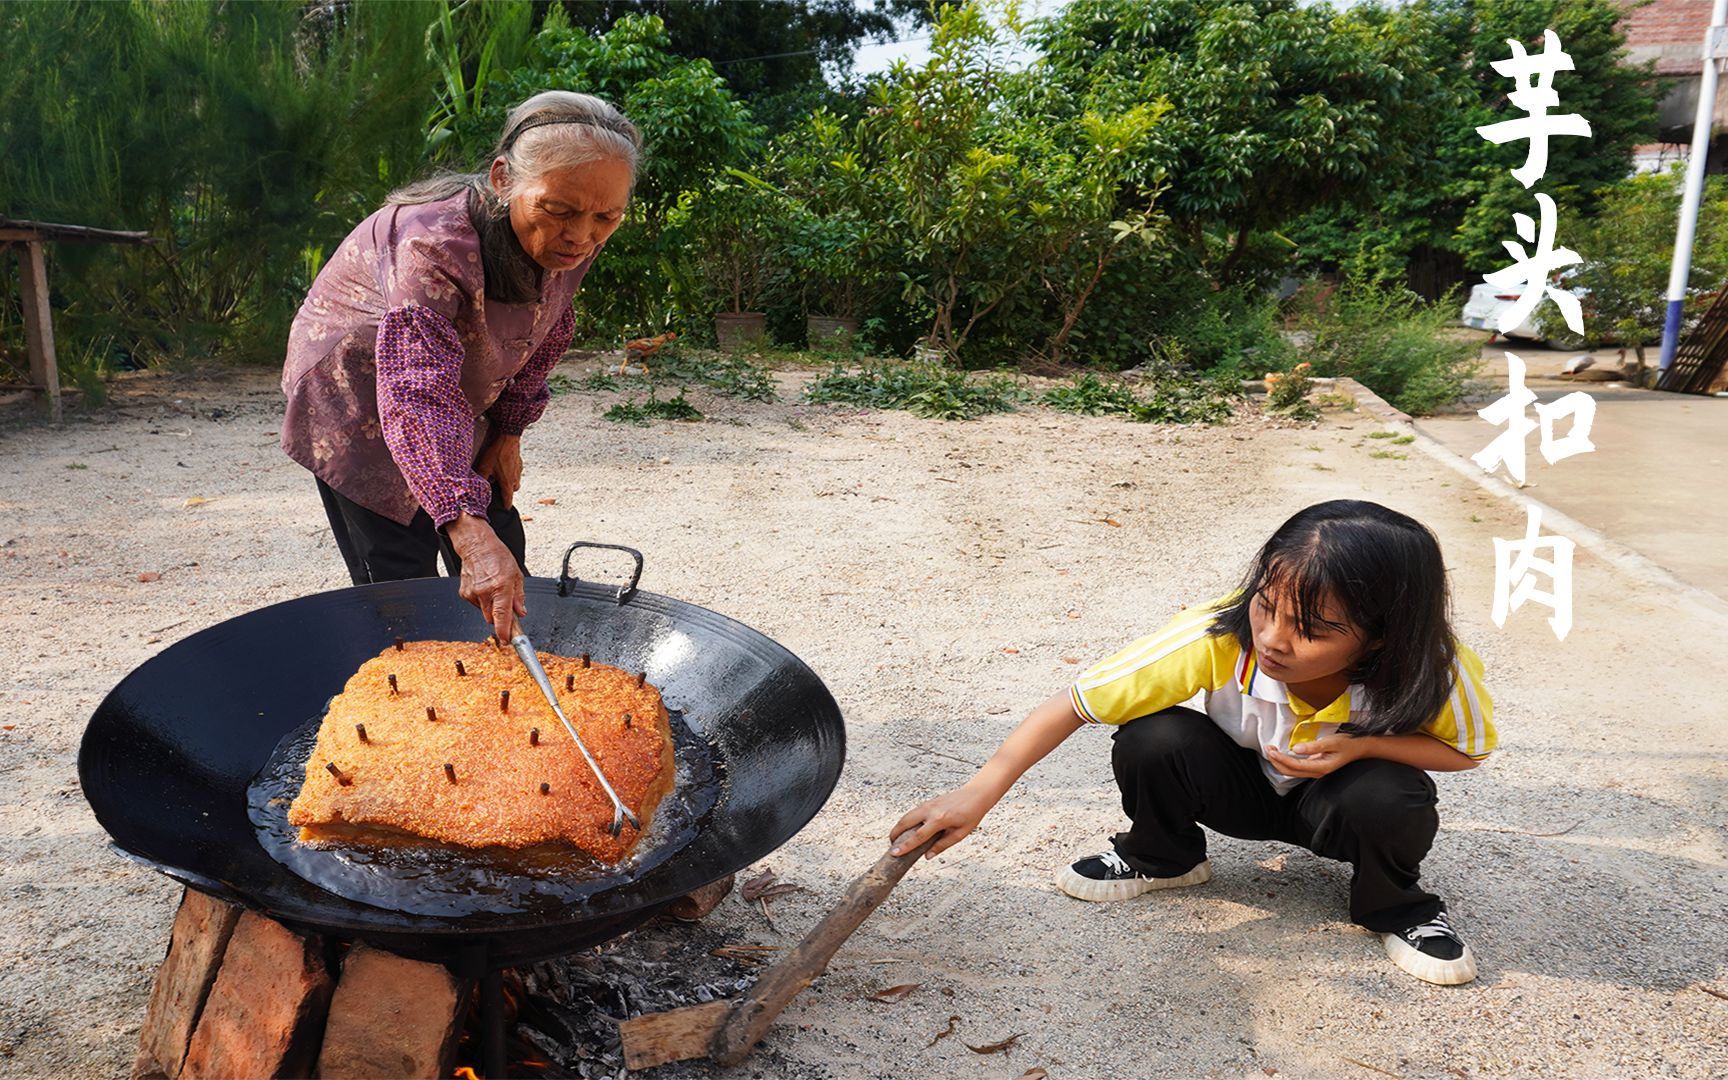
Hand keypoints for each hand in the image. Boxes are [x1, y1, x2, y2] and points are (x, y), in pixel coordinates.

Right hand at [445, 514, 525, 640]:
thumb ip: (519, 596)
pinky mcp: (464, 593)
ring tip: (493, 590)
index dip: (505, 631)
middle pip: (493, 618)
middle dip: (500, 616)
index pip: (502, 616)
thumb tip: (521, 612)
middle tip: (504, 605)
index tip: (507, 640)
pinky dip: (482, 601)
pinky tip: (484, 588)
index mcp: (501, 586)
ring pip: (484, 612)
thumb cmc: (497, 556)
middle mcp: (485, 592)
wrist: (477, 546)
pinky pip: (476, 605)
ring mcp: (473, 593)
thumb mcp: (516, 575)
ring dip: (491, 607)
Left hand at [475, 433, 522, 509]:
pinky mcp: (520, 463)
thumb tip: (473, 487)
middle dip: (507, 492)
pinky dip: (511, 472)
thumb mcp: (484, 467)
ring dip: (510, 482)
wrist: (508, 438)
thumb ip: (480, 478)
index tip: (505, 509)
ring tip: (500, 477)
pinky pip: (516, 472)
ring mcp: (519, 471)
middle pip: (513, 490)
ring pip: (515, 481)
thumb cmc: (496, 453)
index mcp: (507, 483)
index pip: (508, 499)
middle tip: (499, 489)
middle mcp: (515, 479)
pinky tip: (504, 466)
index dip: (506, 505)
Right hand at [890, 784, 995, 859]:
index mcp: (940, 820)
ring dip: (898, 827)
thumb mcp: (961, 834)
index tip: (894, 853)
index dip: (905, 846)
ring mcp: (927, 804)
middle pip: (905, 823)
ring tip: (896, 840)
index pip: (918, 836)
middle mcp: (930, 810)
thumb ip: (943, 845)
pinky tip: (905, 830)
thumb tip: (927, 856)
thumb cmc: (971, 814)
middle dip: (895, 835)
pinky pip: (912, 812)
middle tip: (891, 847)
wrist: (975, 794)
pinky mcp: (927, 802)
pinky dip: (905, 821)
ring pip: (906, 816)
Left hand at [1265, 734, 1363, 778]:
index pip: (1295, 765)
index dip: (1281, 759)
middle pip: (1290, 772)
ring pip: (1291, 772)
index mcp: (1320, 767)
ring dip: (1279, 762)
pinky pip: (1295, 768)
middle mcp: (1316, 772)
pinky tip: (1280, 754)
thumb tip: (1296, 749)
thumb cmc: (1346, 744)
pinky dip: (1285, 762)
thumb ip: (1314, 746)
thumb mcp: (1332, 742)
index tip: (1271, 751)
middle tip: (1267, 749)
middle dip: (1276, 762)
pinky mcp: (1313, 767)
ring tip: (1270, 751)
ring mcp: (1314, 771)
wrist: (1358, 749)